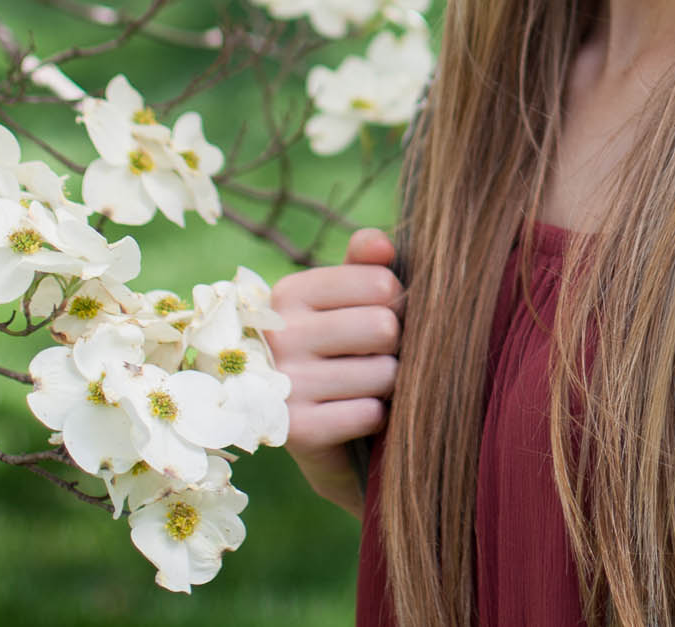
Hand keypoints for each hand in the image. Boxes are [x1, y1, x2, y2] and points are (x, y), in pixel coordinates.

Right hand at [268, 226, 402, 514]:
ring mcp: (283, 384)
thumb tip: (381, 243)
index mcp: (290, 292)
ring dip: (388, 384)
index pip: (381, 283)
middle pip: (384, 328)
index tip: (379, 315)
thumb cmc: (337, 348)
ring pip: (383, 374)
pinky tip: (355, 414)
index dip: (397, 304)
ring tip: (364, 386)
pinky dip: (376, 418)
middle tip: (375, 356)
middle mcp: (277, 334)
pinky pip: (370, 414)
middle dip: (395, 346)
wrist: (309, 429)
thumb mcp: (345, 300)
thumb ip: (365, 265)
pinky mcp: (296, 432)